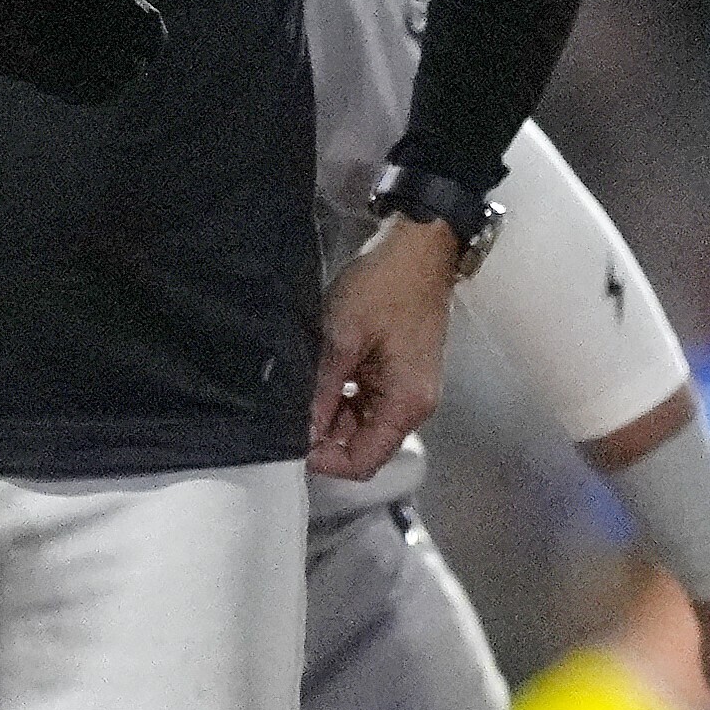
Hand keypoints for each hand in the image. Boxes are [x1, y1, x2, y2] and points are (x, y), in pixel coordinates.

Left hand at [308, 213, 460, 479]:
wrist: (418, 248)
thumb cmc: (384, 287)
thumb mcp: (342, 337)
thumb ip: (322, 390)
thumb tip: (302, 431)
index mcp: (406, 404)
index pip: (364, 461)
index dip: (326, 460)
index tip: (292, 442)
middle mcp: (414, 407)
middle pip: (364, 446)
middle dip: (326, 436)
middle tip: (290, 411)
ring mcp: (410, 390)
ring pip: (364, 425)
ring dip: (333, 415)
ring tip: (304, 389)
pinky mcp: (402, 374)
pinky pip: (370, 402)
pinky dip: (345, 398)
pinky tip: (323, 378)